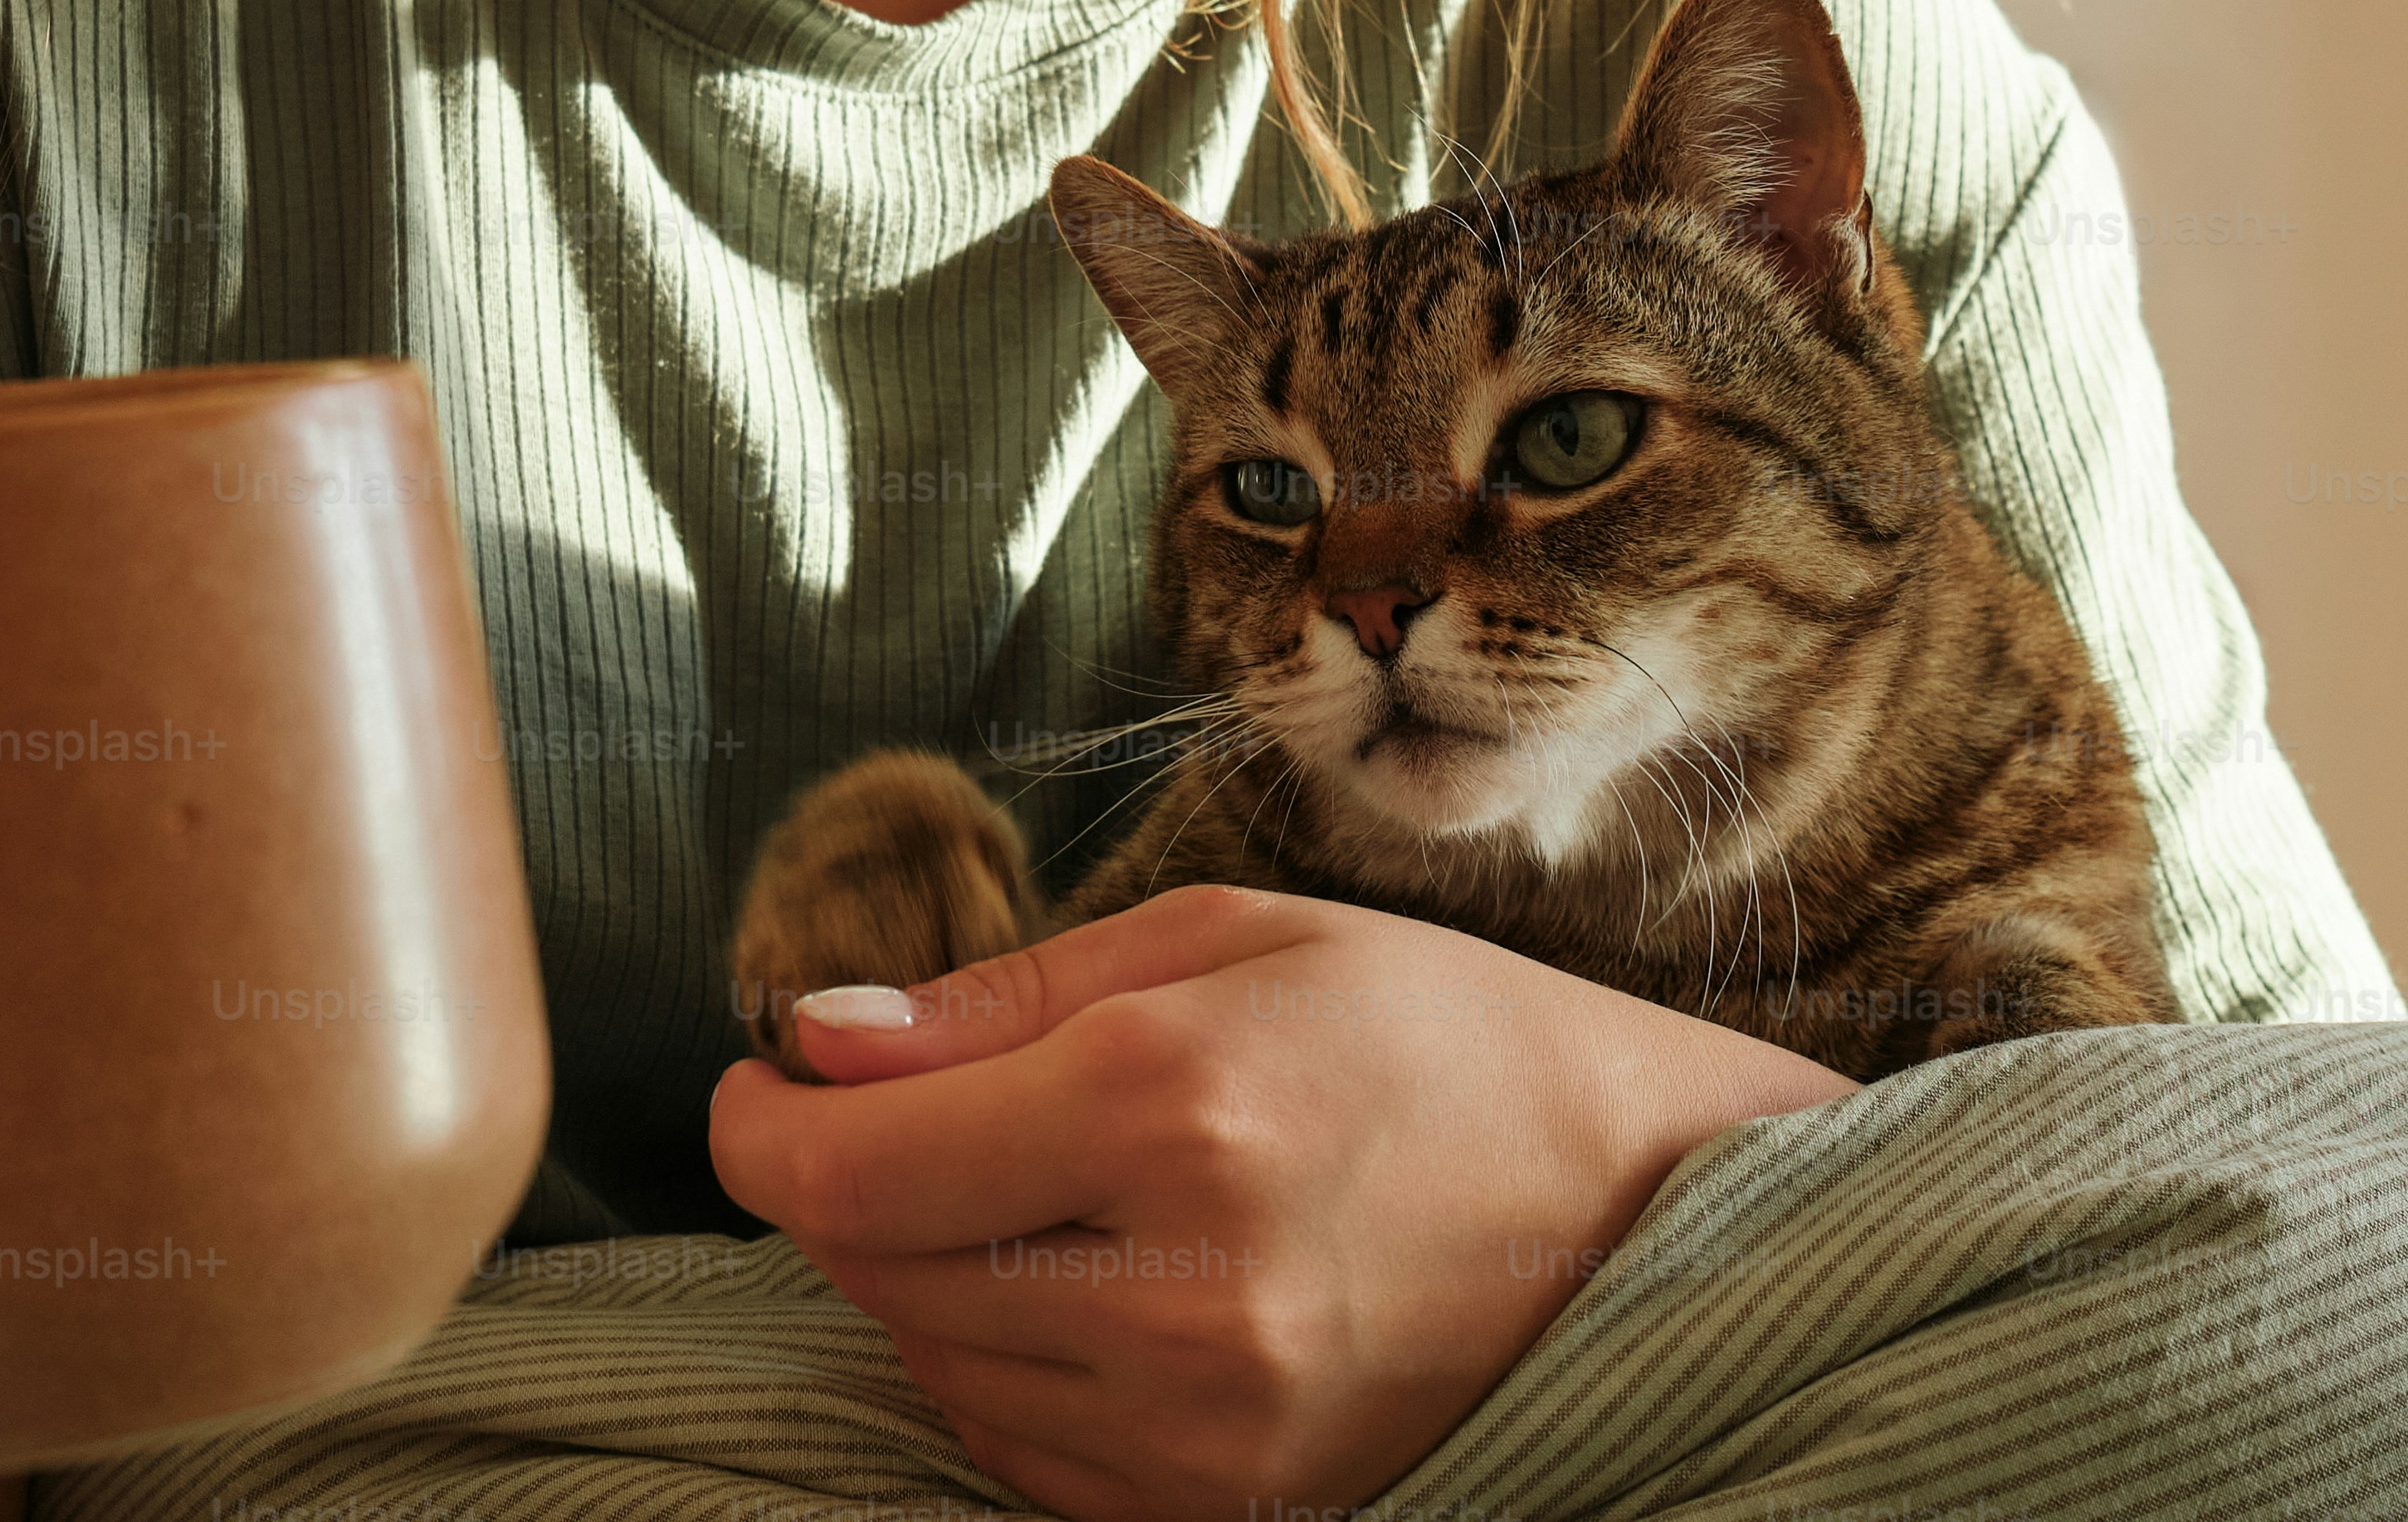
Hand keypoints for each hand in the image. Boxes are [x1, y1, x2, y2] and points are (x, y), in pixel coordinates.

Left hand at [703, 880, 1856, 1521]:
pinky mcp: (1232, 1514)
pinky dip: (1007, 1369)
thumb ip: (1003, 1000)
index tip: (766, 1084)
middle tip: (891, 1117)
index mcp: (1168, 1108)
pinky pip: (1024, 1454)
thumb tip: (819, 1044)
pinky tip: (1082, 1286)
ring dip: (928, 1279)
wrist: (1644, 1213)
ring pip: (937, 1367)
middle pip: (873, 1271)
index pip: (847, 1167)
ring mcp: (1207, 1432)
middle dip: (844, 1189)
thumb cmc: (1441, 1037)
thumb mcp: (1232, 942)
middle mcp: (1178, 1292)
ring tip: (1022, 1192)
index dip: (763, 1125)